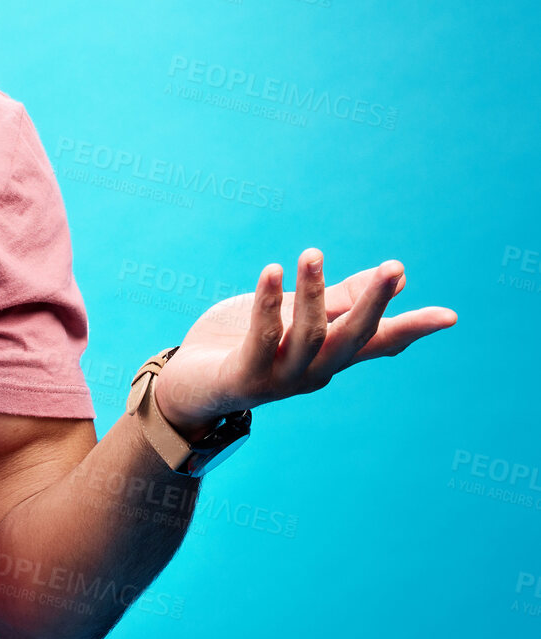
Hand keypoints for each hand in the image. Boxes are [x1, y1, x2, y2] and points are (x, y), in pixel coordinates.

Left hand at [152, 249, 456, 437]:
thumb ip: (337, 299)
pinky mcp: (246, 377)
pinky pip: (262, 337)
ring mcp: (281, 379)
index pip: (376, 342)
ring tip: (311, 253)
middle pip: (352, 339)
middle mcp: (313, 372)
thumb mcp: (294, 316)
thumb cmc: (241, 345)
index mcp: (328, 357)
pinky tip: (271, 271)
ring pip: (309, 336)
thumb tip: (395, 276)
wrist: (188, 385)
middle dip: (373, 304)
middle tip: (393, 269)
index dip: (411, 328)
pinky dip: (268, 303)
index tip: (450, 316)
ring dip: (312, 293)